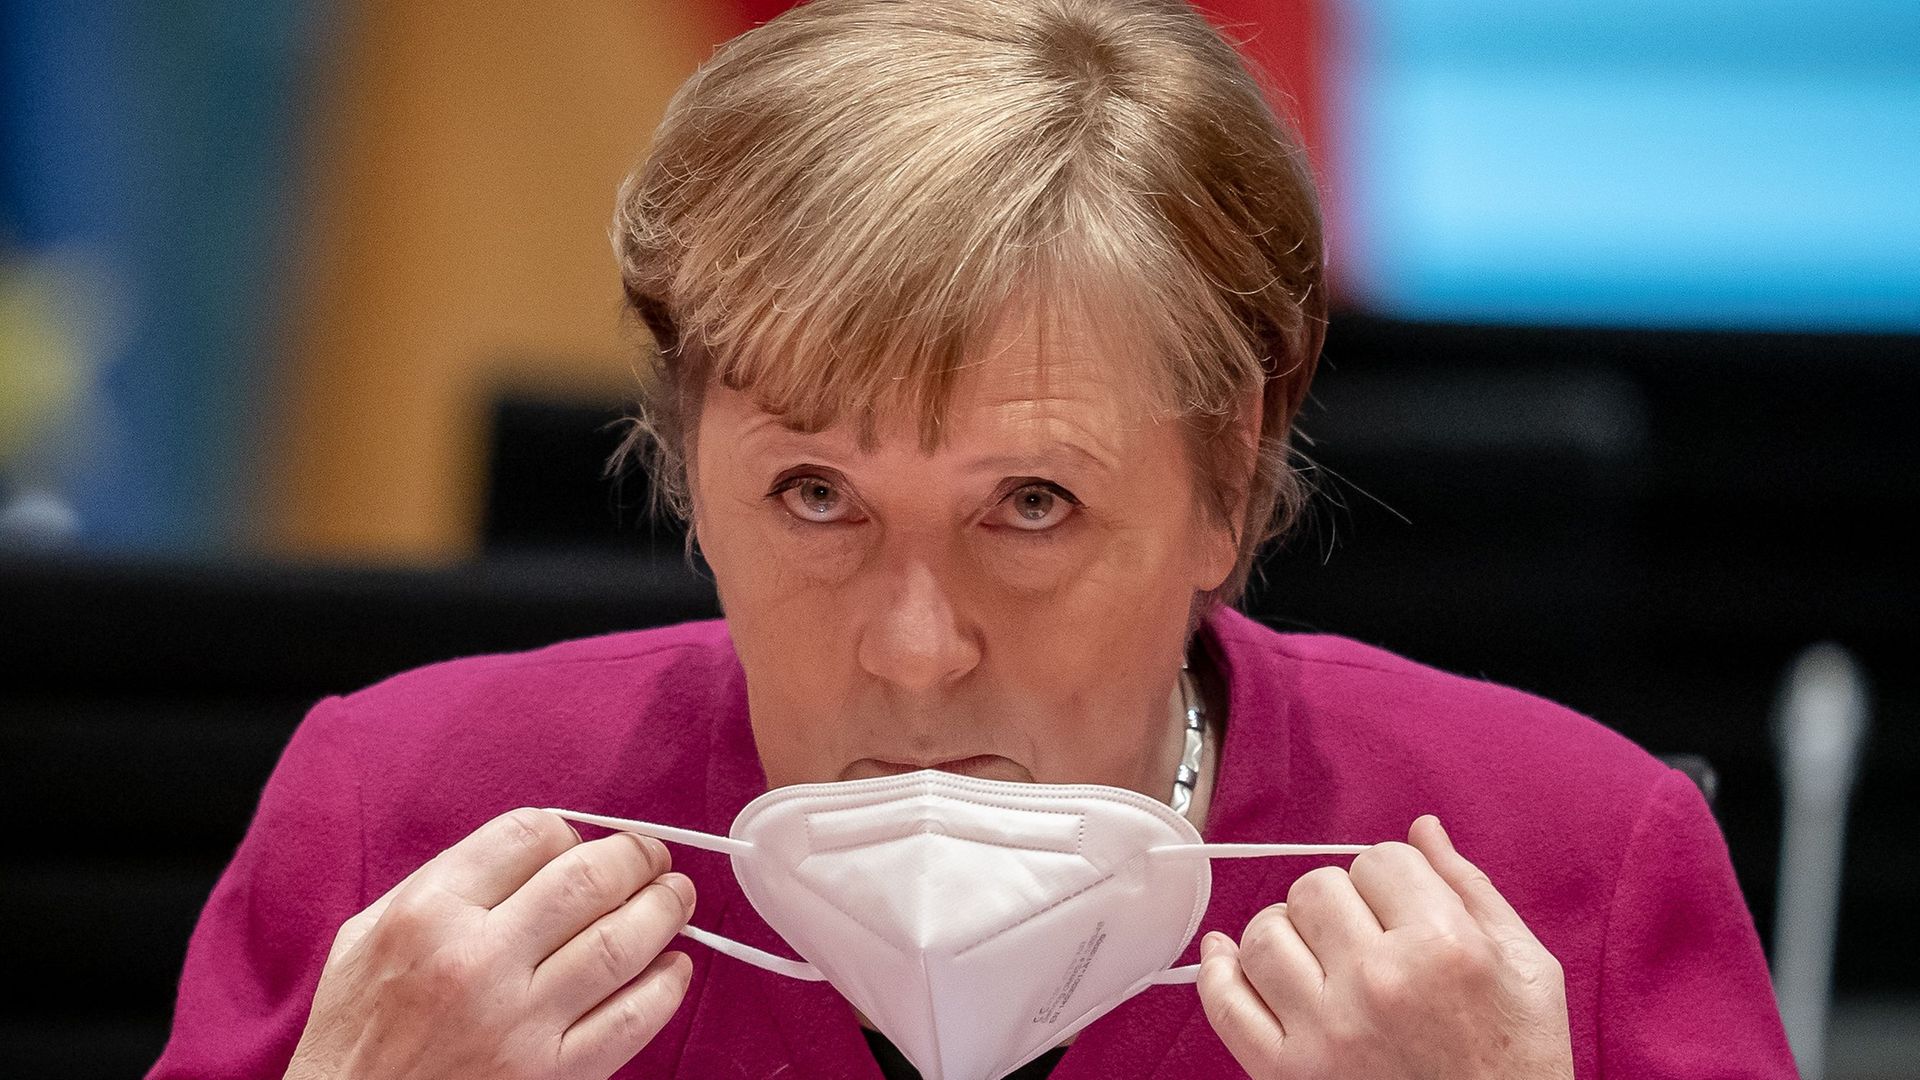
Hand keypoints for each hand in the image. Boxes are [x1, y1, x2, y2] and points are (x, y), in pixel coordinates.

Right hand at [285, 808, 695, 1079]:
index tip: (582, 845)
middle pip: (589, 879)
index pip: (529, 836)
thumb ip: (440, 886)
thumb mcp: (364, 941)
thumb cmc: (354, 1038)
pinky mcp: (552, 1078)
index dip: (571, 832)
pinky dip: (666, 986)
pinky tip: (673, 968)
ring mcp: (519, 1024)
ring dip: (664, 910)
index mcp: (427, 914)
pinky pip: (631, 1020)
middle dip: (636, 858)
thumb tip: (527, 852)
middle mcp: (476, 962)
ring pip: (621, 942)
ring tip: (676, 898)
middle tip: (653, 859)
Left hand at [1197, 816, 1572, 1078]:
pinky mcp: (1289, 1074)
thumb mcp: (1529, 970)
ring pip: (1264, 934)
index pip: (1380, 860)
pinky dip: (1217, 972)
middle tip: (1365, 933)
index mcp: (1444, 948)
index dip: (1392, 876)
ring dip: (1286, 932)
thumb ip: (1471, 890)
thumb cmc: (1519, 1064)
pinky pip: (1226, 1004)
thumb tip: (1423, 829)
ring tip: (1317, 956)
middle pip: (1315, 888)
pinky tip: (1227, 955)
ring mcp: (1327, 1032)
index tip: (1401, 902)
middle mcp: (1378, 984)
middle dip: (1339, 900)